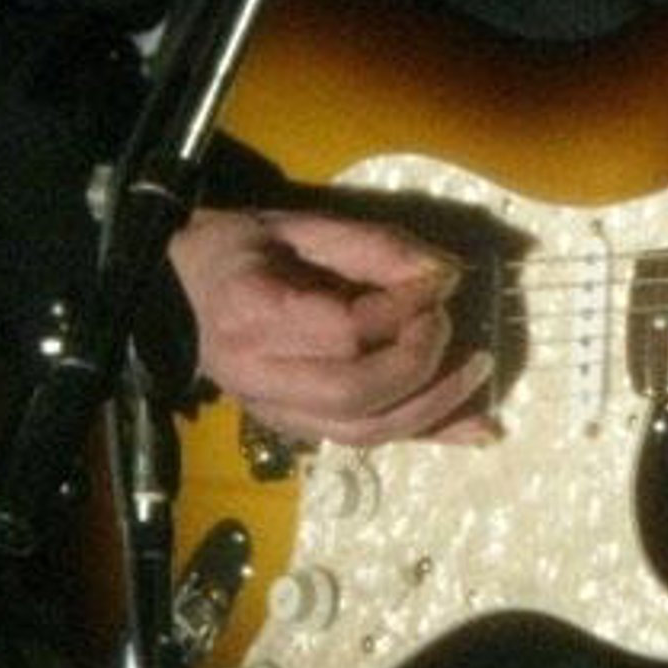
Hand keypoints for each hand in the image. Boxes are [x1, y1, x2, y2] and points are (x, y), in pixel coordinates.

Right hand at [167, 206, 495, 446]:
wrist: (188, 284)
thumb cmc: (249, 246)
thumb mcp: (308, 227)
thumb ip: (374, 249)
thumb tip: (446, 274)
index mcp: (252, 316)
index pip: (343, 332)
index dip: (402, 309)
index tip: (440, 281)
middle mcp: (257, 376)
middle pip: (354, 395)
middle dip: (418, 362)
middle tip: (448, 322)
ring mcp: (273, 411)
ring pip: (363, 433)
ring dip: (432, 406)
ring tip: (479, 369)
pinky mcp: (295, 428)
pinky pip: (366, 440)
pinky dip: (427, 434)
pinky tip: (479, 429)